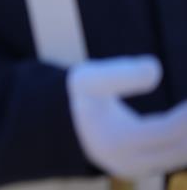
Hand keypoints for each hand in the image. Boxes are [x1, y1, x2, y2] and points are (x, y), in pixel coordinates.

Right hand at [68, 56, 186, 176]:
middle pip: (181, 149)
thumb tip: (156, 68)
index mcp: (117, 141)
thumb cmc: (80, 97)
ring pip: (181, 155)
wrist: (63, 126)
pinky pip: (176, 156)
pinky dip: (186, 139)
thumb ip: (121, 72)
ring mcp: (140, 169)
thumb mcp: (89, 78)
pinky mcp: (146, 168)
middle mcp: (132, 162)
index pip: (167, 131)